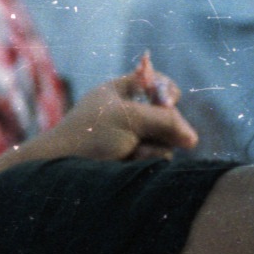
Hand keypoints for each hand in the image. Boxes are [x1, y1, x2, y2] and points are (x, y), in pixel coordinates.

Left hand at [0, 62, 197, 204]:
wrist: (60, 171)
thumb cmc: (88, 135)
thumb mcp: (129, 118)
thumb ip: (165, 121)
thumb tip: (193, 139)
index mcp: (119, 91)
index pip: (155, 82)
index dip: (166, 89)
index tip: (167, 98)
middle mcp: (127, 113)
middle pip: (167, 113)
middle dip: (163, 123)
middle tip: (145, 131)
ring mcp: (130, 139)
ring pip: (165, 139)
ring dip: (152, 145)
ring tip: (129, 151)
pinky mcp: (132, 163)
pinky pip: (157, 159)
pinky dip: (146, 161)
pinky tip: (128, 164)